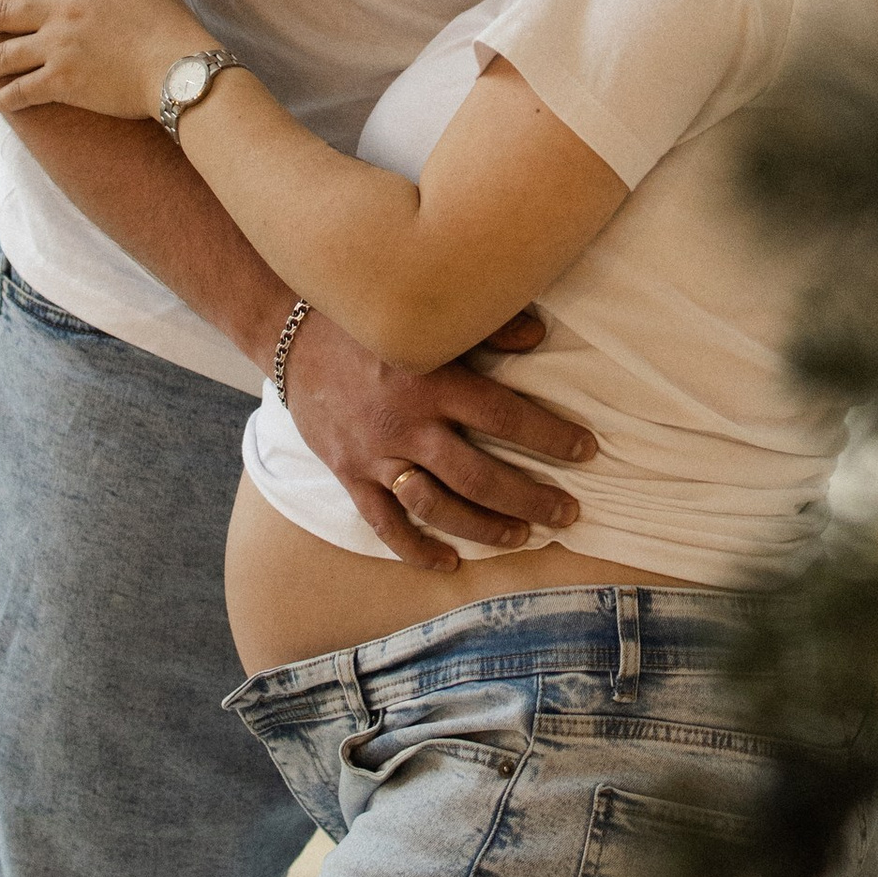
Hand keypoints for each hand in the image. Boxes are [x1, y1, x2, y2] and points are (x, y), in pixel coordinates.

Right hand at [285, 302, 597, 567]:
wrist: (291, 337)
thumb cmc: (369, 322)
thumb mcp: (425, 314)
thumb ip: (485, 325)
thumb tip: (539, 337)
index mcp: (431, 378)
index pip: (504, 417)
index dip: (550, 437)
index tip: (586, 451)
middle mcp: (406, 424)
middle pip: (479, 475)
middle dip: (530, 498)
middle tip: (569, 513)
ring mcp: (375, 455)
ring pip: (438, 506)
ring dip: (485, 527)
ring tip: (524, 536)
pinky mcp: (350, 475)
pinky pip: (385, 525)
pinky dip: (417, 550)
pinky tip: (449, 562)